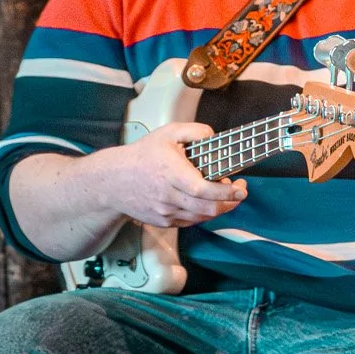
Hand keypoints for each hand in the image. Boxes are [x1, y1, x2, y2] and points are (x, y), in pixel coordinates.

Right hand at [104, 122, 246, 227]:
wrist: (114, 181)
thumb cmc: (142, 156)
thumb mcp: (168, 133)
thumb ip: (194, 131)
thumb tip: (214, 137)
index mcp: (171, 174)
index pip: (203, 190)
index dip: (226, 192)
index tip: (241, 187)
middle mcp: (168, 196)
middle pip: (207, 209)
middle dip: (231, 202)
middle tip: (240, 190)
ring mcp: (165, 212)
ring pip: (201, 217)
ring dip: (219, 208)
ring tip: (225, 194)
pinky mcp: (163, 221)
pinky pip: (190, 221)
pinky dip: (203, 213)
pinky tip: (206, 201)